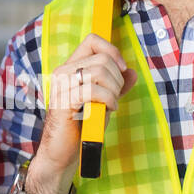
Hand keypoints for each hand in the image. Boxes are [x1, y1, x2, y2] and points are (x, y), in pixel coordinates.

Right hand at [29, 34, 138, 193]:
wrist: (63, 152)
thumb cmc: (82, 127)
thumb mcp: (104, 102)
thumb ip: (117, 86)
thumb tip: (133, 72)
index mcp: (70, 68)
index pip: (92, 40)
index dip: (112, 51)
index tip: (122, 69)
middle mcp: (63, 72)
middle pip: (102, 58)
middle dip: (118, 78)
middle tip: (116, 96)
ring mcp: (61, 86)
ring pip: (99, 72)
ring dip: (114, 90)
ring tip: (112, 105)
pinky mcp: (63, 101)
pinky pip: (92, 90)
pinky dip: (107, 99)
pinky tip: (108, 109)